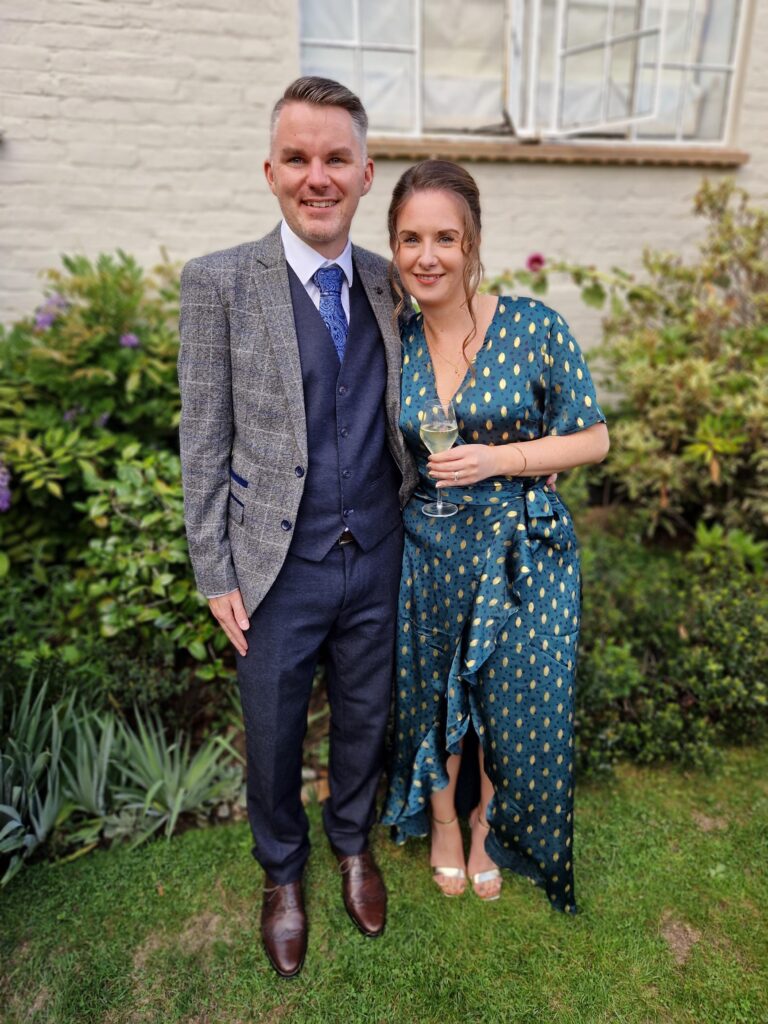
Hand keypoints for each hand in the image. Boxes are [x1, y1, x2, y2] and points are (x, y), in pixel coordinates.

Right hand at [208, 588, 249, 656]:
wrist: (213, 576)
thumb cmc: (226, 585)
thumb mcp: (235, 598)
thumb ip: (240, 612)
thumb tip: (245, 628)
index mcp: (224, 615)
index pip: (235, 632)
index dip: (241, 641)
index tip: (247, 650)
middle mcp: (219, 615)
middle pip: (229, 633)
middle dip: (237, 643)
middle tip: (244, 653)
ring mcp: (216, 612)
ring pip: (226, 628)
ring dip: (233, 637)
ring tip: (238, 644)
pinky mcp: (216, 608)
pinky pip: (223, 623)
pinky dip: (229, 629)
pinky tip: (231, 630)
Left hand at [427, 446, 559, 489]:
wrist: (496, 461)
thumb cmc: (480, 451)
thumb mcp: (468, 447)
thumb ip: (455, 451)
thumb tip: (439, 456)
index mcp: (468, 452)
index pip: (448, 455)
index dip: (437, 457)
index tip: (430, 457)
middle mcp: (469, 463)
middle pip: (448, 467)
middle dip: (435, 467)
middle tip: (428, 466)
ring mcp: (470, 473)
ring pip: (450, 476)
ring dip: (438, 475)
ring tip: (431, 473)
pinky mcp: (471, 481)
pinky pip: (456, 483)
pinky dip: (446, 484)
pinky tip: (438, 483)